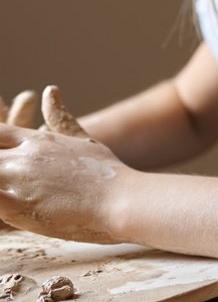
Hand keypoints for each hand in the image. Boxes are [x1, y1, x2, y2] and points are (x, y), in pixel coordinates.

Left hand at [0, 86, 125, 241]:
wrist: (122, 201)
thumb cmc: (109, 174)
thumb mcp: (84, 140)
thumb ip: (60, 118)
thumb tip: (50, 90)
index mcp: (37, 140)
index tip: (6, 157)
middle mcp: (22, 156)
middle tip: (8, 175)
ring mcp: (15, 179)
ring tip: (9, 192)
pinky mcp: (13, 206)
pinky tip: (5, 212)